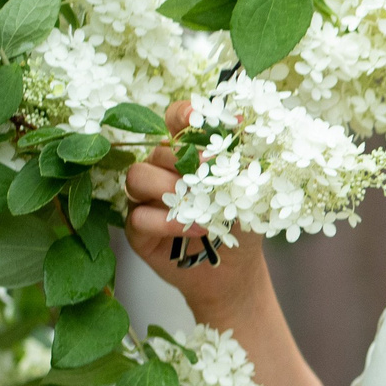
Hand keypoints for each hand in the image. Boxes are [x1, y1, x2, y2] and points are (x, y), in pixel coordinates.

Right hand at [124, 97, 271, 324]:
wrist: (234, 270)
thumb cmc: (240, 224)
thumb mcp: (248, 190)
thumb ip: (240, 160)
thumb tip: (238, 126)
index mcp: (188, 154)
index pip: (174, 122)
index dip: (181, 115)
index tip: (195, 118)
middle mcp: (162, 171)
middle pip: (156, 150)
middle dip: (181, 159)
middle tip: (208, 174)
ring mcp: (145, 199)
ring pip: (137, 177)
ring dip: (167, 188)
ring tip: (197, 205)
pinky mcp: (137, 229)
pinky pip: (138, 215)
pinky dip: (167, 222)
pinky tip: (195, 228)